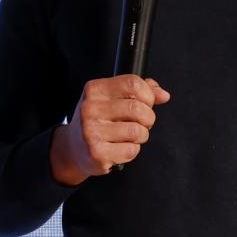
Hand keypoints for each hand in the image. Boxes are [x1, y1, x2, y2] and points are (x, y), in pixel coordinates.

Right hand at [49, 75, 169, 185]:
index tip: (148, 102)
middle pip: (138, 108)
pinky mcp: (97, 153)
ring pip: (137, 131)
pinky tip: (120, 148)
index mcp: (95, 90)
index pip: (133, 83)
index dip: (148, 94)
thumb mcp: (111, 98)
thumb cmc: (97, 121)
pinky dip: (132, 150)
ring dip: (141, 136)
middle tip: (142, 123)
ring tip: (130, 136)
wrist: (73, 148)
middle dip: (148, 118)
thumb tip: (163, 94)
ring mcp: (91, 131)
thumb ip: (138, 92)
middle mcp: (90, 108)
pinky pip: (131, 150)